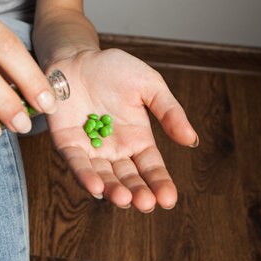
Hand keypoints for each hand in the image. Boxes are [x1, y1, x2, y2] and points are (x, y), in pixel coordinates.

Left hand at [45, 48, 198, 211]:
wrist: (78, 57)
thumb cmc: (114, 69)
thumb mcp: (150, 86)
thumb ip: (169, 112)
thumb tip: (192, 140)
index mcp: (138, 140)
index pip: (152, 168)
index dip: (160, 184)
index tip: (169, 200)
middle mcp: (115, 150)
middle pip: (129, 178)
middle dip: (138, 193)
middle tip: (146, 204)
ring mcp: (91, 149)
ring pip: (104, 176)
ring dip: (113, 190)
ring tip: (125, 199)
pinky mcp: (68, 143)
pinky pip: (77, 163)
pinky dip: (85, 176)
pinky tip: (96, 188)